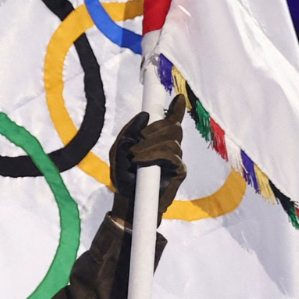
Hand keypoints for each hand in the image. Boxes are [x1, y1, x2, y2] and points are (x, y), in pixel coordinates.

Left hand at [109, 94, 187, 227]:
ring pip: (172, 141)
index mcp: (156, 139)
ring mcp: (176, 158)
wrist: (128, 200)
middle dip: (156, 128)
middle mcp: (169, 146)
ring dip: (151, 145)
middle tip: (140, 137)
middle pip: (174, 127)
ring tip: (134, 156)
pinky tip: (142, 161)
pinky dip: (155, 155)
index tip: (178, 98)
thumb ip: (128, 132)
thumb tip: (144, 115)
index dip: (177, 109)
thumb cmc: (124, 175)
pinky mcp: (179, 171)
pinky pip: (172, 156)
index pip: (171, 121)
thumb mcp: (119, 150)